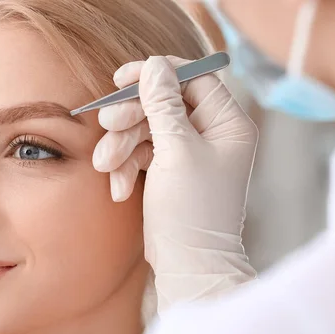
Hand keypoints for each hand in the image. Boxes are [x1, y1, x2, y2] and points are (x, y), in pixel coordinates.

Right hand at [94, 56, 257, 310]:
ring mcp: (190, 153)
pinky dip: (127, 166)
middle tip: (107, 125)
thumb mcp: (176, 151)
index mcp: (228, 124)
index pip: (193, 78)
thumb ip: (163, 105)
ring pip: (148, 128)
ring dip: (122, 145)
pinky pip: (144, 152)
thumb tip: (154, 66)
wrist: (187, 265)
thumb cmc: (191, 211)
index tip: (122, 78)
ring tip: (106, 166)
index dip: (157, 75)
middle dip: (132, 116)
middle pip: (165, 103)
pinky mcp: (171, 170)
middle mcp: (212, 134)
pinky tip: (120, 190)